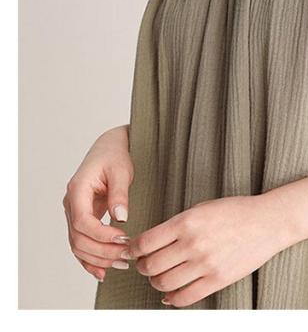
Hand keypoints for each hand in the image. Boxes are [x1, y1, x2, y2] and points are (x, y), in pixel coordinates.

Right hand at [62, 125, 133, 281]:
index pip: (83, 222)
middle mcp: (71, 203)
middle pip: (78, 238)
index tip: (124, 239)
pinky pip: (81, 243)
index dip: (101, 236)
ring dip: (98, 259)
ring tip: (122, 264)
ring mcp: (75, 212)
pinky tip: (103, 271)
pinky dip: (90, 259)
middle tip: (127, 256)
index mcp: (77, 190)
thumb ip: (119, 194)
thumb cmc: (116, 154)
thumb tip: (121, 219)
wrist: (111, 146)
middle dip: (102, 252)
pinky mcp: (83, 217)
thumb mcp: (121, 170)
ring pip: (78, 245)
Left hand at [125, 193, 294, 306]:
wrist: (266, 222)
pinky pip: (184, 298)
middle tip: (144, 264)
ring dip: (156, 282)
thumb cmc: (236, 212)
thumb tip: (152, 242)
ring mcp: (205, 264)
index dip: (133, 249)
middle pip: (151, 265)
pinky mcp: (216, 280)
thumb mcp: (202, 208)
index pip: (146, 242)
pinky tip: (171, 292)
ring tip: (160, 276)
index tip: (132, 251)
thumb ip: (177, 224)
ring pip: (164, 283)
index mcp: (187, 221)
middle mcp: (193, 243)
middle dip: (142, 267)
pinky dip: (172, 299)